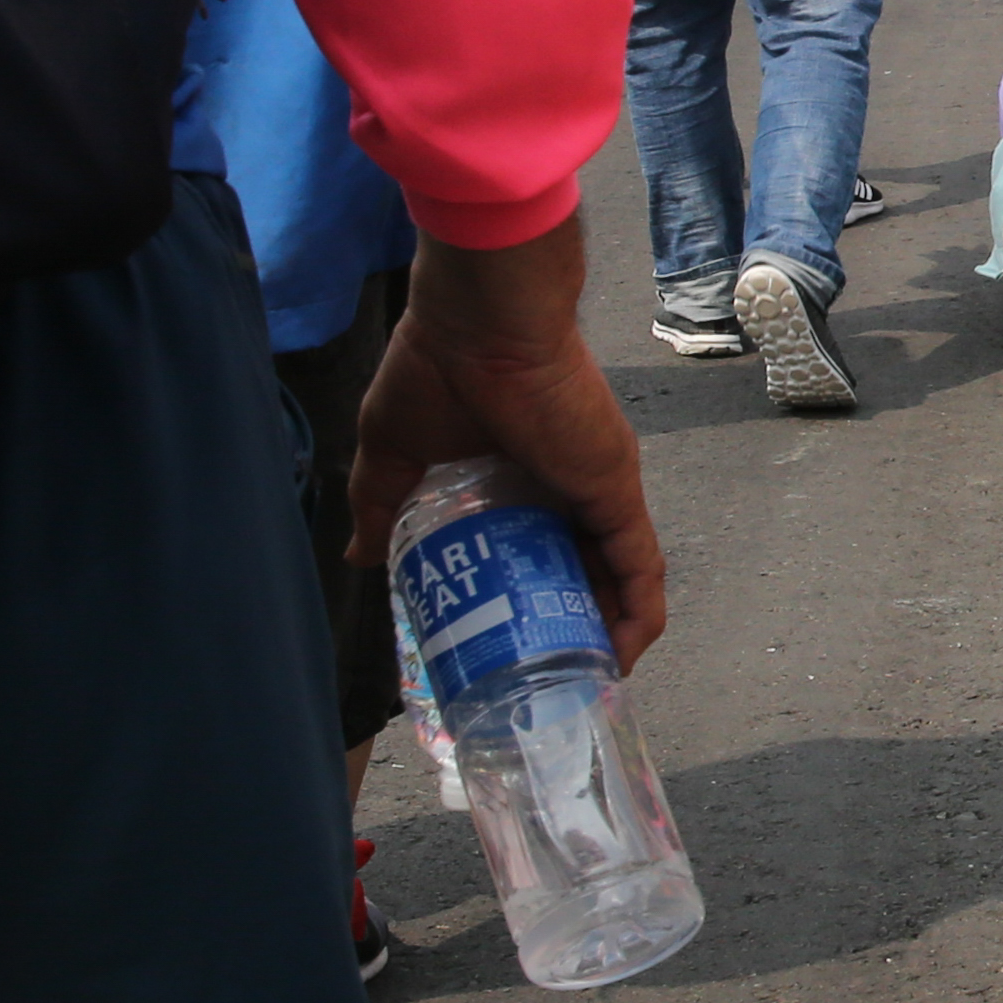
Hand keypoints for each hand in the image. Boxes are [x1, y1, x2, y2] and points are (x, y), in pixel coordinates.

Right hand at [347, 216, 668, 663]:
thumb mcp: (393, 451)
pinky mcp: (616, 488)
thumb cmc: (435, 367)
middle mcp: (571, 485)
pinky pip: (642, 567)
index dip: (532, 601)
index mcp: (524, 475)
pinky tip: (619, 656)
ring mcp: (600, 488)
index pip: (542, 551)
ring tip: (580, 682)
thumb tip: (361, 557)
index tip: (507, 644)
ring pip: (620, 579)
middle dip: (570, 629)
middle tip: (542, 677)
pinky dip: (638, 615)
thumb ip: (380, 503)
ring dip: (608, 634)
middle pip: (585, 572)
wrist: (477, 320)